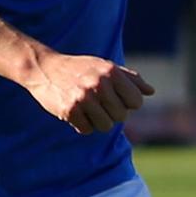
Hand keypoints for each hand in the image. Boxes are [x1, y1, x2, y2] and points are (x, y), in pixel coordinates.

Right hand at [29, 51, 149, 135]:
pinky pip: (87, 130)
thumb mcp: (106, 66)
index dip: (128, 104)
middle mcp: (99, 84)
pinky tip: (76, 112)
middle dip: (112, 114)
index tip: (117, 99)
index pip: (136, 102)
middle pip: (121, 117)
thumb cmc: (80, 68)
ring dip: (98, 121)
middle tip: (100, 104)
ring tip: (89, 109)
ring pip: (106, 126)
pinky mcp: (69, 110)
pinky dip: (83, 125)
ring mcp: (84, 98)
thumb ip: (130, 78)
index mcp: (111, 72)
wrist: (44, 68)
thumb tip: (151, 92)